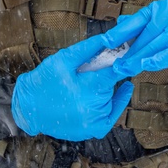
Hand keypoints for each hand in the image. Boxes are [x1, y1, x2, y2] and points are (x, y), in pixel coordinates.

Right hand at [11, 32, 133, 140]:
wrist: (29, 109)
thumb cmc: (45, 81)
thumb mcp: (63, 59)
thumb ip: (89, 48)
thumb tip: (111, 36)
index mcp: (87, 88)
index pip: (117, 72)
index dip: (128, 61)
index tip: (138, 53)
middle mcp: (94, 108)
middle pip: (113, 85)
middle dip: (108, 75)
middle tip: (92, 72)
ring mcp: (95, 123)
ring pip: (112, 98)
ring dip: (106, 90)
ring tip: (84, 87)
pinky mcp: (94, 131)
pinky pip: (112, 114)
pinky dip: (113, 103)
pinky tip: (114, 91)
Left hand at [109, 0, 167, 77]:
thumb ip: (150, 18)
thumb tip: (122, 21)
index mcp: (166, 5)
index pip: (138, 19)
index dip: (120, 32)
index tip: (105, 42)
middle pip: (145, 34)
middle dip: (129, 51)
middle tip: (115, 64)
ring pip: (155, 44)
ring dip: (138, 59)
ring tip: (125, 69)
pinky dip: (159, 59)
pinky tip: (147, 66)